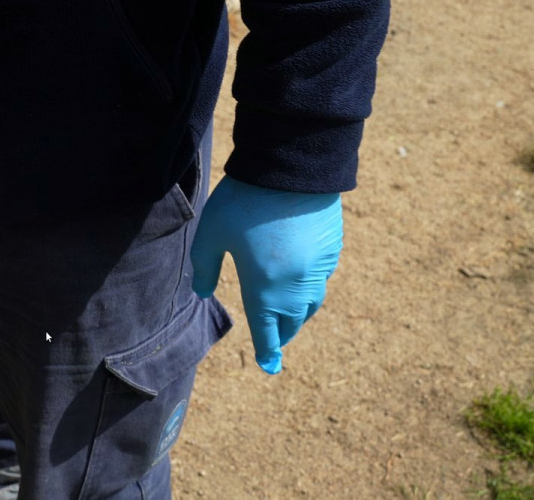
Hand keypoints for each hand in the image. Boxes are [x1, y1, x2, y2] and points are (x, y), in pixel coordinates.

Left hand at [190, 175, 342, 373]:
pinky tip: (301, 277)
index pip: (266, 330)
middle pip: (293, 321)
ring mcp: (319, 267)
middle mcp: (295, 286)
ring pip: (312, 303)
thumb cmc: (243, 201)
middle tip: (276, 340)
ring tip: (288, 315)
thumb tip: (201, 292)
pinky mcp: (332, 248)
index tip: (268, 365)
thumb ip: (204, 266)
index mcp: (264, 288)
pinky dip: (311, 286)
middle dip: (283, 333)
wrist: (290, 168)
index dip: (267, 349)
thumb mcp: (211, 233)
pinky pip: (322, 278)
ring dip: (299, 314)